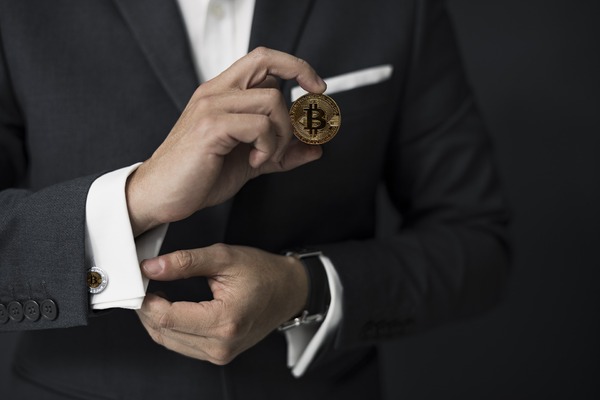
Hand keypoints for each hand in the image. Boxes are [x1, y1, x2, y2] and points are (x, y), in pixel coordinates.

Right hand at [126, 47, 325, 235]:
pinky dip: (268, 146)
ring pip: (271, 100)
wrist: (161, 196)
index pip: (262, 59)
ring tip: (266, 155)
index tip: (316, 86)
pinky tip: (254, 161)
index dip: (295, 66)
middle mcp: (215, 92)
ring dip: (282, 134)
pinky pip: (259, 125)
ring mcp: (211, 107)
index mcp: (222, 94)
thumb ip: (281, 153)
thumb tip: (315, 149)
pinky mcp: (210, 127)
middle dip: (298, 84)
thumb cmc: (198, 176)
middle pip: (267, 64)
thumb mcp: (250, 162)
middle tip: (303, 123)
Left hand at [136, 244, 307, 364]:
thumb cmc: (263, 272)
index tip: (139, 280)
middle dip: (146, 308)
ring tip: (155, 292)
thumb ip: (185, 261)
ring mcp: (219, 354)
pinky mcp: (218, 355)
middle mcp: (221, 345)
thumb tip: (151, 267)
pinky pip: (180, 344)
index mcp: (224, 321)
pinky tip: (170, 306)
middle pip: (162, 332)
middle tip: (144, 283)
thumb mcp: (224, 257)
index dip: (145, 299)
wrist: (288, 291)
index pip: (166, 317)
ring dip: (156, 318)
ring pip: (167, 340)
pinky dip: (169, 326)